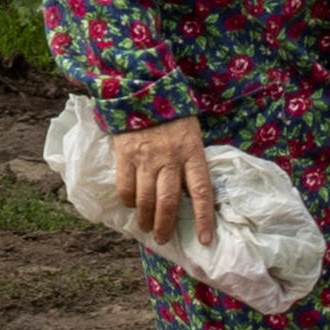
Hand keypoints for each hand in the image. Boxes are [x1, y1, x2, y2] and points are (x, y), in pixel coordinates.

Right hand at [109, 113, 208, 244]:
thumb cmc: (174, 118)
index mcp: (192, 154)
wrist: (144, 90)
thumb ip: (191, 163)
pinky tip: (130, 204)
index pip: (201, 192)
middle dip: (165, 226)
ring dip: (145, 219)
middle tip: (163, 239)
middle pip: (168, 202)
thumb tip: (190, 195)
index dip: (203, 218)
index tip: (204, 240)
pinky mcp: (125, 154)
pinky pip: (125, 186)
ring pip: (145, 199)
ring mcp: (146, 157)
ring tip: (145, 227)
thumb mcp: (192, 137)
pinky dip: (128, 201)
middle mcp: (170, 159)